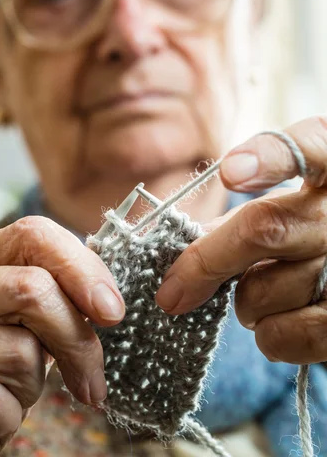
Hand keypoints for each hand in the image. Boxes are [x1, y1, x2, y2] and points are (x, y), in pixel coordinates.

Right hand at [0, 216, 124, 455]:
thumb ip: (37, 298)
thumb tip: (103, 302)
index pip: (34, 236)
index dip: (82, 268)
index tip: (111, 309)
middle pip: (35, 290)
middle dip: (76, 340)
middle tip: (90, 378)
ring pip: (21, 353)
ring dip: (30, 388)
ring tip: (5, 395)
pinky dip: (4, 421)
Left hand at [156, 116, 326, 364]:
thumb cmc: (303, 232)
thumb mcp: (282, 208)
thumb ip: (242, 217)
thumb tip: (182, 253)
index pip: (311, 146)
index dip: (270, 156)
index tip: (230, 172)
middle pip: (267, 229)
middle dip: (207, 262)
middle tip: (172, 292)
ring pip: (269, 289)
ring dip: (246, 302)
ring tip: (260, 295)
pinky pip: (290, 334)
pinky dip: (269, 336)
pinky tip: (275, 325)